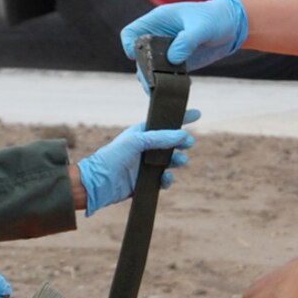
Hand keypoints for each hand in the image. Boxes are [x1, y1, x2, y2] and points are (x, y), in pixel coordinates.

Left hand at [77, 110, 199, 216]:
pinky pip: (164, 179)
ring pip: (170, 162)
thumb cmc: (113, 156)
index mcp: (142, 134)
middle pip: (172, 143)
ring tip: (180, 161)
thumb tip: (183, 135)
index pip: (165, 124)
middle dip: (182, 142)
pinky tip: (166, 178)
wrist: (99, 183)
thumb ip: (161, 137)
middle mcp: (146, 149)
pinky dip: (168, 179)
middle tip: (188, 144)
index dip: (181, 119)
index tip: (198, 114)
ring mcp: (146, 165)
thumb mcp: (137, 141)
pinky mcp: (146, 182)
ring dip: (178, 161)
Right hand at [117, 0, 249, 84]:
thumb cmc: (215, 18)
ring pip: (150, 70)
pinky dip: (169, 84)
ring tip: (165, 88)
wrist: (231, 27)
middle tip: (154, 81)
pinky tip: (180, 87)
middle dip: (144, 70)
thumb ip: (187, 41)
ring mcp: (166, 52)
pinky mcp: (177, 64)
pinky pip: (166, 76)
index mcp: (157, 21)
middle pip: (138, 57)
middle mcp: (158, 37)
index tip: (137, 56)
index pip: (131, 33)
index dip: (130, 45)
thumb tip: (173, 59)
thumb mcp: (202, 27)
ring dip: (155, 81)